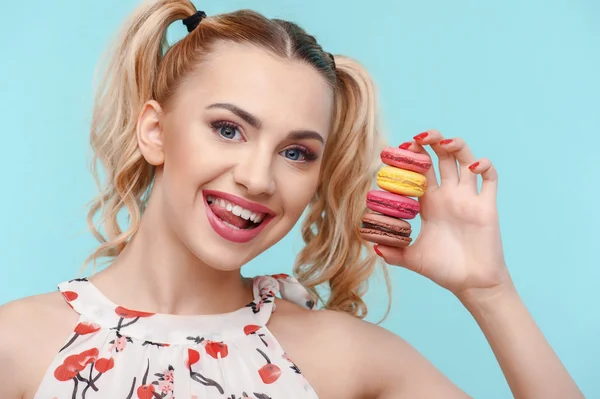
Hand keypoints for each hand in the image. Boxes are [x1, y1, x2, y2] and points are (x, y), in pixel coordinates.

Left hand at [374, 130, 512, 301]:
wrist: (472, 284)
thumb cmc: (444, 270)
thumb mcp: (413, 259)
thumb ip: (394, 253)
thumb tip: (373, 247)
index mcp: (430, 203)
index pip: (419, 171)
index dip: (411, 158)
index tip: (397, 150)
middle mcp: (449, 195)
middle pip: (441, 158)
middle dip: (430, 142)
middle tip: (417, 138)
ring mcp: (468, 198)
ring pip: (465, 160)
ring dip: (456, 145)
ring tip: (443, 142)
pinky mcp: (487, 205)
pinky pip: (490, 178)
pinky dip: (484, 166)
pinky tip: (472, 167)